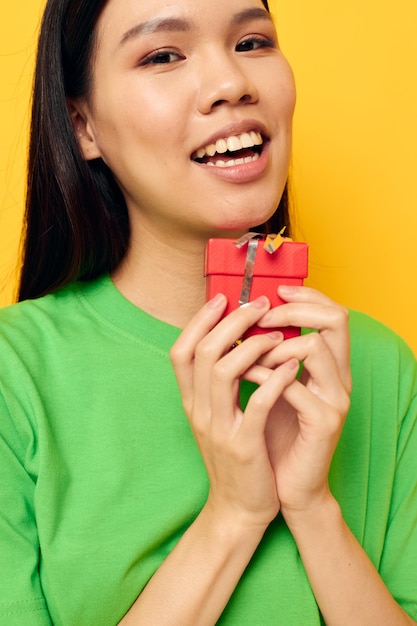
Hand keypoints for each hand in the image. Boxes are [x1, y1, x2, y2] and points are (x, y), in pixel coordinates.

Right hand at [170, 294, 298, 530]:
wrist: (238, 508)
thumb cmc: (235, 456)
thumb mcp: (217, 417)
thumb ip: (218, 384)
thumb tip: (231, 342)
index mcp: (191, 402)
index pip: (181, 351)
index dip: (198, 321)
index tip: (222, 299)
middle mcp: (198, 411)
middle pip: (204, 352)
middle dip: (232, 322)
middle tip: (258, 305)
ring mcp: (218, 428)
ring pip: (224, 370)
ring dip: (253, 345)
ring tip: (277, 336)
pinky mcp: (244, 445)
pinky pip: (257, 403)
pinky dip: (274, 379)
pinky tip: (291, 367)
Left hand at [252, 285, 351, 519]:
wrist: (285, 486)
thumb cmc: (273, 434)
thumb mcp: (271, 388)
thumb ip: (268, 357)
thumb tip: (242, 321)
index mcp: (329, 367)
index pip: (333, 314)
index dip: (306, 296)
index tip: (274, 292)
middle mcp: (340, 378)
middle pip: (336, 319)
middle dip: (294, 310)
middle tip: (260, 316)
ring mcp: (335, 400)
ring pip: (314, 346)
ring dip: (273, 345)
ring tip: (246, 355)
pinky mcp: (323, 422)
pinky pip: (293, 385)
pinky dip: (263, 375)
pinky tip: (243, 376)